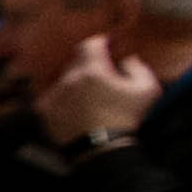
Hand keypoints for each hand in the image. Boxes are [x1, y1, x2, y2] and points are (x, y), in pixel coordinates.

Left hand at [35, 39, 162, 151]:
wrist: (102, 149)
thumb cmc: (127, 118)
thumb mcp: (146, 90)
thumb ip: (138, 67)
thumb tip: (126, 58)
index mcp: (92, 71)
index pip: (89, 44)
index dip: (99, 42)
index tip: (105, 45)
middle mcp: (69, 79)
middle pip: (76, 62)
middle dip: (88, 64)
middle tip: (101, 74)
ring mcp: (54, 95)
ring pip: (64, 79)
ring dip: (75, 82)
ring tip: (88, 94)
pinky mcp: (45, 110)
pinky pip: (52, 95)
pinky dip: (63, 96)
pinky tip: (75, 104)